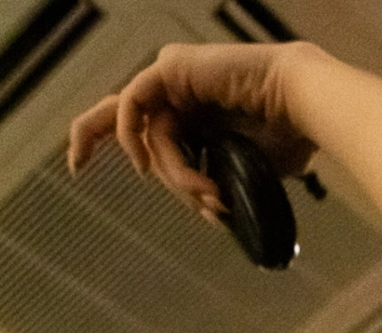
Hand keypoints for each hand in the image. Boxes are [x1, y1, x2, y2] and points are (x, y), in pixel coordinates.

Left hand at [69, 41, 318, 215]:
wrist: (305, 107)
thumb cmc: (291, 137)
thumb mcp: (246, 173)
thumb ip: (220, 184)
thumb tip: (214, 215)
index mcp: (196, 116)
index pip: (147, 133)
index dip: (117, 147)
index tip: (81, 171)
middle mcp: (179, 94)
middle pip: (125, 123)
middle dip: (99, 145)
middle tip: (77, 169)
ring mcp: (173, 78)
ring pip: (147, 135)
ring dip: (176, 176)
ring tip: (210, 194)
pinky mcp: (172, 68)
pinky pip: (134, 103)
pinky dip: (134, 136)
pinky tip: (144, 165)